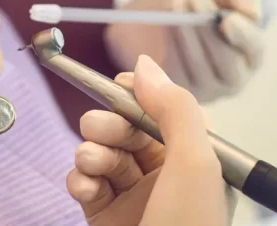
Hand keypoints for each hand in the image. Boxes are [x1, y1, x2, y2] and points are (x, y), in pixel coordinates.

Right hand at [66, 57, 234, 225]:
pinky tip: (85, 187)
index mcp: (197, 160)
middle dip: (107, 123)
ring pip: (102, 153)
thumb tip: (145, 66)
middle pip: (127, 128)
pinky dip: (79, 180)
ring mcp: (135, 196)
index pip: (165, 111)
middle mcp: (166, 175)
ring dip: (90, 152)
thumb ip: (175, 109)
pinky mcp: (106, 215)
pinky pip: (85, 183)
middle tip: (98, 128)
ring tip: (91, 162)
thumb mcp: (195, 165)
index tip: (120, 85)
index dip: (140, 95)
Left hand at [105, 0, 264, 101]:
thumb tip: (252, 11)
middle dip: (210, 30)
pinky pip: (176, 71)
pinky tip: (167, 21)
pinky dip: (172, 44)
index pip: (255, 48)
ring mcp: (205, 89)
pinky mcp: (177, 91)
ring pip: (199, 66)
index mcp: (251, 52)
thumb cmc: (197, 0)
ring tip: (178, 1)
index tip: (227, 19)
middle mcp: (233, 77)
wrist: (156, 12)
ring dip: (188, 32)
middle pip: (227, 63)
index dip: (243, 36)